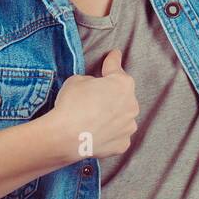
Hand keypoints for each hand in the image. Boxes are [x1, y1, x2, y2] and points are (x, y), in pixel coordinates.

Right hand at [46, 48, 139, 162]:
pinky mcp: (122, 144)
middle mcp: (131, 104)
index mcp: (122, 84)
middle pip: (122, 95)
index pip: (116, 67)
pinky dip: (109, 133)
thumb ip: (91, 81)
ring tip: (93, 118)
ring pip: (122, 116)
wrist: (66, 137)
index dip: (113, 59)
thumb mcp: (77, 80)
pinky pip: (117, 134)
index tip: (115, 54)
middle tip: (93, 97)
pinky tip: (96, 133)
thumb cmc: (71, 104)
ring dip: (112, 115)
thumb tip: (94, 88)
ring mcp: (129, 126)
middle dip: (111, 94)